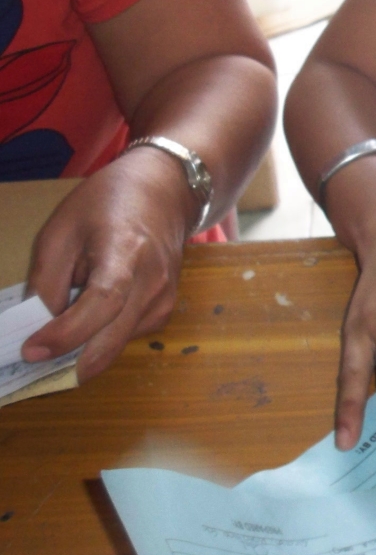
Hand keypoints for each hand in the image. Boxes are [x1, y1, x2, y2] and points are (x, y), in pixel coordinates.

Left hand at [22, 146, 198, 380]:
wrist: (165, 193)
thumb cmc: (107, 204)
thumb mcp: (61, 230)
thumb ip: (47, 281)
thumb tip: (39, 327)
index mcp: (125, 252)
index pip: (102, 303)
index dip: (66, 333)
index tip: (31, 351)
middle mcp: (153, 282)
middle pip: (111, 339)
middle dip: (68, 361)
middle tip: (33, 361)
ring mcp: (164, 299)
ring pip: (115, 345)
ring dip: (82, 348)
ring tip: (60, 326)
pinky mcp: (165, 311)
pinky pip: (124, 338)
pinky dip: (100, 338)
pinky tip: (88, 316)